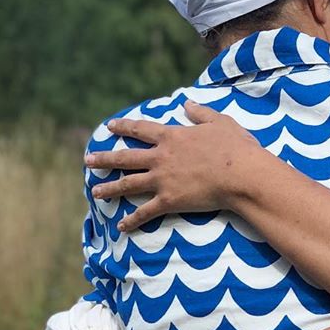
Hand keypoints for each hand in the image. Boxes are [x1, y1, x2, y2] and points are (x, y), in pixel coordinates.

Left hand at [85, 101, 261, 230]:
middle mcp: (161, 157)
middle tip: (88, 161)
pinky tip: (120, 226)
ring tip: (94, 192)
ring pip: (128, 184)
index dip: (124, 127)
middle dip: (104, 159)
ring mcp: (163, 180)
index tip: (110, 126)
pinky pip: (145, 212)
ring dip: (109, 188)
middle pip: (125, 158)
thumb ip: (201, 113)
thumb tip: (187, 104)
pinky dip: (132, 220)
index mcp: (172, 137)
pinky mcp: (169, 201)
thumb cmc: (236, 147)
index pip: (140, 129)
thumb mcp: (220, 122)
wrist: (241, 175)